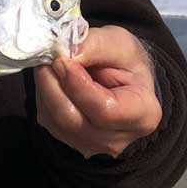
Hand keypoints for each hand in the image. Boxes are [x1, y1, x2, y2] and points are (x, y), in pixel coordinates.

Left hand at [34, 25, 162, 158]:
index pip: (103, 110)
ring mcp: (91, 144)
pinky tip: (53, 78)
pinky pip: (47, 119)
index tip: (63, 60)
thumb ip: (96, 44)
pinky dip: (44, 95)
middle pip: (71, 119)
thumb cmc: (128, 63)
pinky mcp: (69, 141)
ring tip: (52, 63)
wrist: (126, 81)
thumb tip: (66, 53)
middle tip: (49, 57)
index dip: (77, 85)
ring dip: (45, 87)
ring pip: (54, 120)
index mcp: (142, 115)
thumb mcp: (121, 43)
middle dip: (53, 84)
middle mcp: (116, 139)